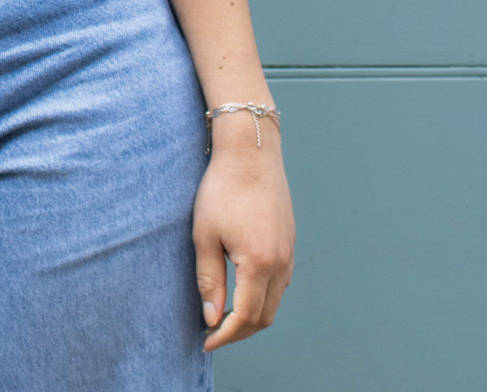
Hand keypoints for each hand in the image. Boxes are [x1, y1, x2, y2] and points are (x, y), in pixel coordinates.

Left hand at [192, 113, 294, 350]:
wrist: (250, 153)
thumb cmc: (221, 189)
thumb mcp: (205, 234)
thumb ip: (209, 279)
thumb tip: (212, 318)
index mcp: (259, 264)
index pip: (246, 318)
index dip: (226, 336)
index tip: (206, 342)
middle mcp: (281, 264)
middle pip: (265, 316)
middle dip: (239, 331)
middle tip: (213, 333)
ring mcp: (289, 254)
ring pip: (275, 301)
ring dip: (252, 315)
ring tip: (224, 316)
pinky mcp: (289, 243)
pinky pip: (280, 283)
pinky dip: (263, 296)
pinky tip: (242, 290)